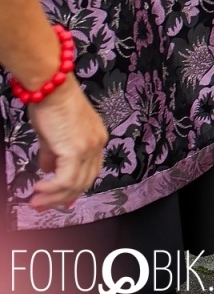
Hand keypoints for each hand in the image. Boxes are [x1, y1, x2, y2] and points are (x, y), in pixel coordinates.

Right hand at [27, 77, 106, 210]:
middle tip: (42, 206)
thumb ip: (53, 154)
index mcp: (96, 139)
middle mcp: (97, 144)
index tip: (61, 201)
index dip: (75, 188)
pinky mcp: (76, 150)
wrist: (51, 87)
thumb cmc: (51, 104)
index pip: (89, 171)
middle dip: (62, 198)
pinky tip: (38, 189)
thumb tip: (48, 170)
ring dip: (54, 197)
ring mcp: (89, 148)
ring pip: (75, 184)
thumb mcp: (53, 134)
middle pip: (84, 181)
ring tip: (36, 202)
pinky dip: (52, 189)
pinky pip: (65, 179)